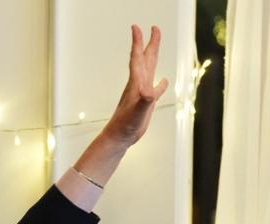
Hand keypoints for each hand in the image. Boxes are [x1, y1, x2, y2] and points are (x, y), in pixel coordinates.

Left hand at [103, 25, 168, 147]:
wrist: (119, 137)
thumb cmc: (125, 125)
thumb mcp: (138, 111)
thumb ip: (145, 100)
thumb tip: (151, 91)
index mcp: (136, 83)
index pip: (137, 58)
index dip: (137, 42)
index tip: (137, 27)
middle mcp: (138, 85)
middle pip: (145, 59)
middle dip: (149, 43)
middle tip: (153, 28)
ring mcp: (141, 93)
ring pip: (149, 70)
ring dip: (152, 56)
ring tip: (155, 46)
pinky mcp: (145, 102)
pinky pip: (154, 88)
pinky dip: (160, 83)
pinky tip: (163, 81)